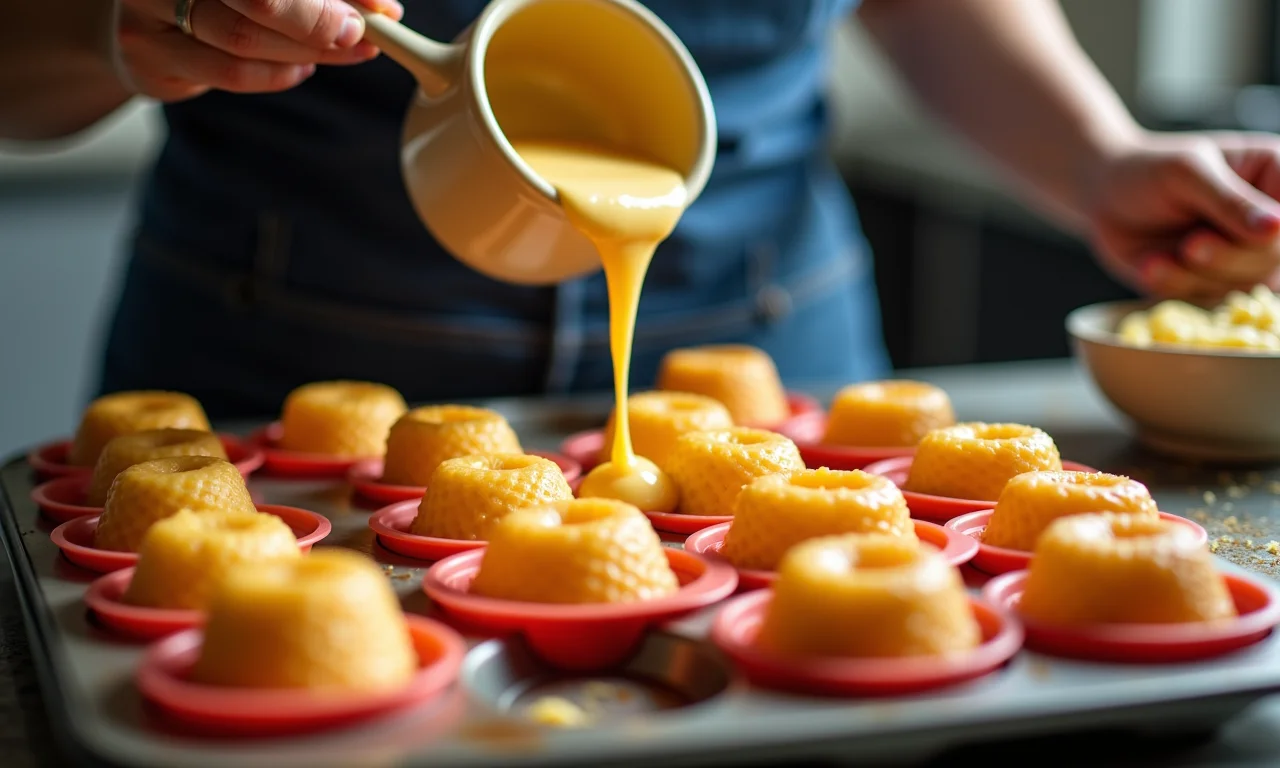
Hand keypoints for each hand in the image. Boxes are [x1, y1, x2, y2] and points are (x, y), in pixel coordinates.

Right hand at [114, 0, 403, 101]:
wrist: (149, 26)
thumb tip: (383, 9)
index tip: (378, 9)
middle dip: (317, 20)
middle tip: (357, 35)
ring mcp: (148, 5)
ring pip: (244, 38)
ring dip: (306, 52)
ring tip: (340, 52)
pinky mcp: (150, 52)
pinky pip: (230, 72)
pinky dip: (278, 73)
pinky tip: (300, 68)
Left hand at [1086, 131, 1279, 301]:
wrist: (1102, 197)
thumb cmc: (1147, 171)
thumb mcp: (1187, 174)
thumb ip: (1231, 202)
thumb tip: (1278, 227)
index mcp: (1275, 176)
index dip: (1272, 236)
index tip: (1244, 236)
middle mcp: (1267, 220)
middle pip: (1274, 258)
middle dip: (1228, 257)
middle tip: (1191, 244)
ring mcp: (1241, 254)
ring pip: (1244, 285)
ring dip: (1197, 274)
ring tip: (1160, 254)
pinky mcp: (1212, 281)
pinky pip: (1207, 299)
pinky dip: (1175, 285)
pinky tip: (1151, 264)